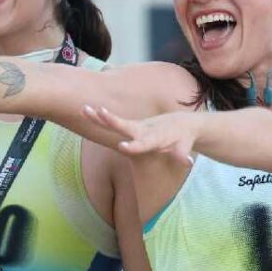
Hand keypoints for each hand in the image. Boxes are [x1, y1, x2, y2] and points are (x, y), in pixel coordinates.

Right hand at [82, 106, 201, 164]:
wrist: (182, 122)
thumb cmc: (183, 138)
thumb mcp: (186, 146)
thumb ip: (182, 154)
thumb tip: (188, 161)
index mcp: (156, 137)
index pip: (144, 143)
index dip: (134, 145)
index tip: (122, 146)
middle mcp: (143, 129)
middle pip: (125, 126)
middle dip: (111, 120)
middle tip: (98, 111)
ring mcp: (136, 127)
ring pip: (116, 122)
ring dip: (100, 116)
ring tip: (83, 108)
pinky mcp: (132, 126)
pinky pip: (114, 122)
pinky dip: (100, 117)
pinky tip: (85, 111)